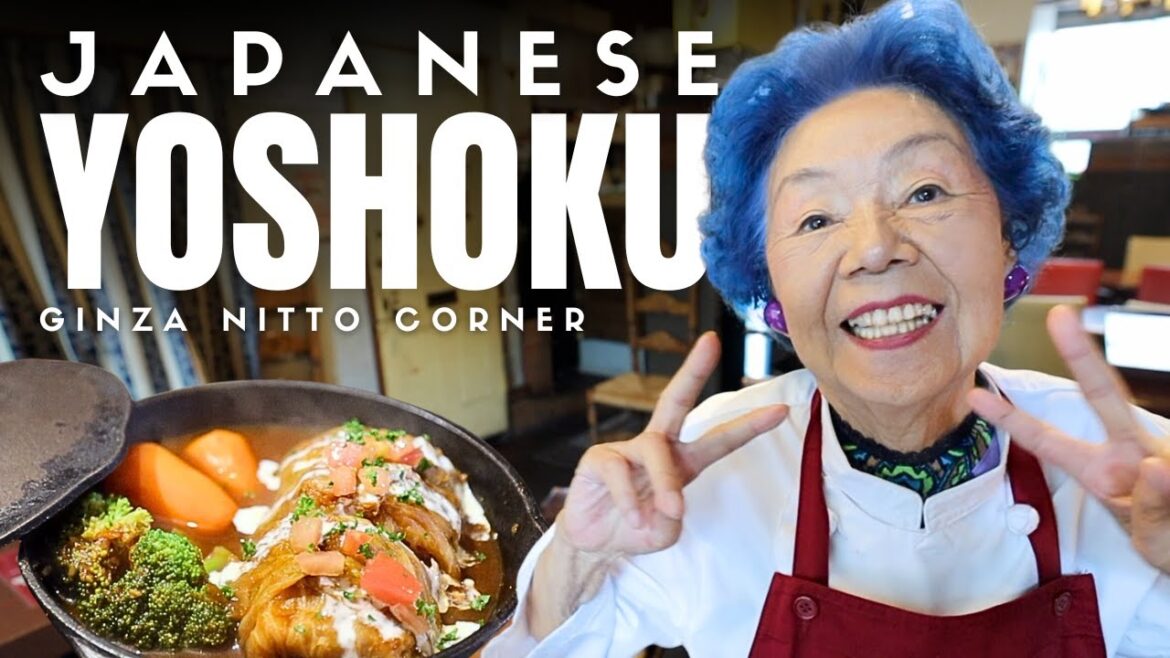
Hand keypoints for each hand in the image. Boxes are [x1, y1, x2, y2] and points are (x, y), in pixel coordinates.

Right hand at [559, 332, 788, 558]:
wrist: (593, 543)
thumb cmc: (633, 529)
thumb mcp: (664, 531)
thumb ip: (670, 519)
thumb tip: (666, 503)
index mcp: (683, 462)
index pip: (719, 440)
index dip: (749, 425)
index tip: (781, 410)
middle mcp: (658, 447)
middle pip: (676, 400)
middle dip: (693, 370)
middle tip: (711, 342)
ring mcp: (627, 449)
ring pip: (654, 449)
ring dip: (664, 481)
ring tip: (669, 510)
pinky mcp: (599, 458)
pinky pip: (620, 471)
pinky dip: (629, 499)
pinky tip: (631, 517)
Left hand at [968, 305, 1169, 573]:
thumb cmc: (1166, 538)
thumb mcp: (1149, 537)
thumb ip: (1149, 509)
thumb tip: (1156, 466)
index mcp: (1098, 470)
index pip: (1047, 440)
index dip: (1011, 418)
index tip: (974, 394)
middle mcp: (1129, 451)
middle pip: (1103, 395)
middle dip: (1081, 355)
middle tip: (1059, 315)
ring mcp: (1160, 451)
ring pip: (1158, 457)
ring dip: (1160, 492)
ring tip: (1161, 496)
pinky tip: (1168, 487)